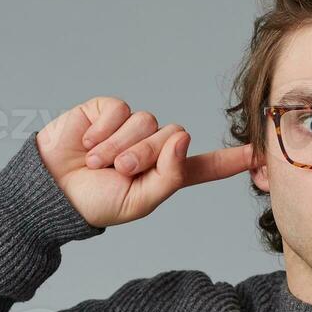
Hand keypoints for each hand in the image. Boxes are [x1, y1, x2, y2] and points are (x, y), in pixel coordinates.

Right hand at [37, 96, 256, 228]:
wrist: (52, 190)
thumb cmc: (94, 201)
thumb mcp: (139, 201)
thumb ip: (169, 175)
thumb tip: (182, 137)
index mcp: (166, 174)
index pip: (204, 166)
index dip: (231, 159)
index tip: (259, 153)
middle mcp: (153, 147)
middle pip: (173, 137)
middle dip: (144, 155)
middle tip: (117, 171)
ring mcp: (131, 127)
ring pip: (147, 122)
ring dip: (119, 146)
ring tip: (97, 162)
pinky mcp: (108, 111)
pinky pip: (120, 110)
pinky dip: (103, 130)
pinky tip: (86, 143)